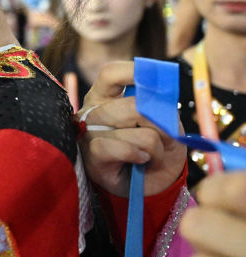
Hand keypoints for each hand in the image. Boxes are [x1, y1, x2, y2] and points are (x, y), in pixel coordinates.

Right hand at [79, 61, 185, 196]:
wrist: (153, 184)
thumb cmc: (157, 149)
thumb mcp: (165, 122)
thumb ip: (160, 107)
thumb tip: (156, 100)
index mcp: (106, 96)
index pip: (111, 74)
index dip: (132, 72)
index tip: (156, 80)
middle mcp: (93, 111)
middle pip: (132, 105)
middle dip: (160, 124)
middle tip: (166, 138)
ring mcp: (89, 133)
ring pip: (134, 132)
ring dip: (155, 147)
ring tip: (152, 155)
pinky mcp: (91, 156)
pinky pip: (119, 148)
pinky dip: (137, 155)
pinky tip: (140, 160)